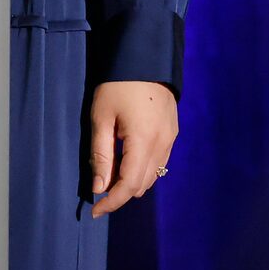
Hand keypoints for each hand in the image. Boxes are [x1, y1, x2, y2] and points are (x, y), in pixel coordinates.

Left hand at [88, 80, 176, 216]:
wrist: (145, 58)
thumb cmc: (117, 86)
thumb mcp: (101, 118)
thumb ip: (101, 155)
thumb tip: (99, 188)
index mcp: (143, 142)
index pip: (128, 185)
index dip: (112, 202)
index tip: (95, 211)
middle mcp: (162, 144)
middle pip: (142, 185)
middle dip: (120, 193)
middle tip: (99, 189)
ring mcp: (170, 138)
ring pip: (153, 176)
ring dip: (132, 182)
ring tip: (111, 173)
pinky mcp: (173, 132)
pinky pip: (159, 162)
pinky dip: (143, 169)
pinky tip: (127, 160)